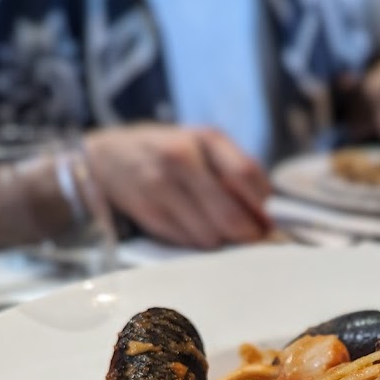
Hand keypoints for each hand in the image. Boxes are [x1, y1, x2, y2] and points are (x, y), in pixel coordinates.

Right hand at [85, 125, 271, 248]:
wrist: (109, 157)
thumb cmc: (169, 153)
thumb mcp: (205, 146)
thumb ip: (237, 172)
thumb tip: (267, 214)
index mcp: (206, 138)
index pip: (246, 175)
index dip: (263, 207)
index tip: (270, 223)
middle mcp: (181, 158)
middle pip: (229, 214)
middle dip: (246, 234)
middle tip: (251, 238)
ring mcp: (160, 186)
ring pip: (210, 236)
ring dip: (220, 240)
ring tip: (213, 226)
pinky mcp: (147, 211)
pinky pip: (187, 242)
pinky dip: (196, 241)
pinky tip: (190, 226)